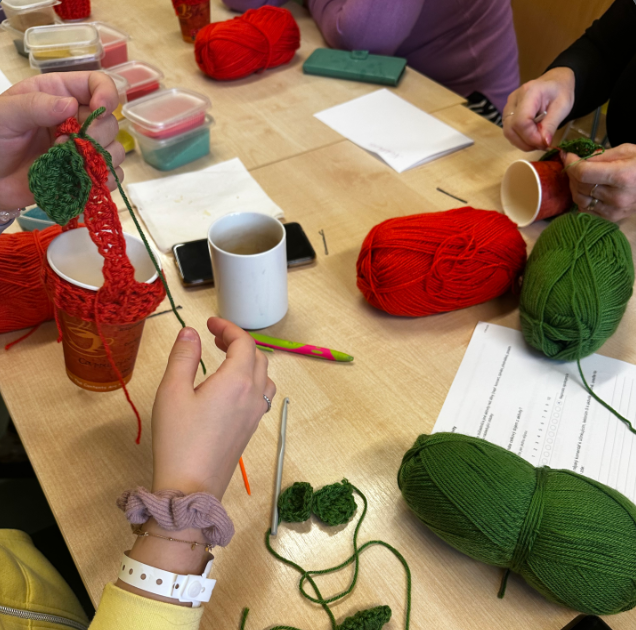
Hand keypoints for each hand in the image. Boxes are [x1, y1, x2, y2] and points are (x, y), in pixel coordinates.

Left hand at [0, 71, 123, 211]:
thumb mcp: (5, 114)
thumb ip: (35, 106)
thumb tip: (71, 105)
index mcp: (58, 95)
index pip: (97, 84)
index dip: (106, 94)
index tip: (100, 110)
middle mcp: (76, 120)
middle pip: (110, 122)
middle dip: (98, 135)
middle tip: (71, 144)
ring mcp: (82, 149)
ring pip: (115, 150)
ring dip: (100, 159)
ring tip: (71, 164)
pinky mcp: (85, 174)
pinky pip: (110, 177)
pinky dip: (104, 181)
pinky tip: (84, 180)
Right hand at [151, 318, 275, 499]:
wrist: (191, 487)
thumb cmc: (178, 438)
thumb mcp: (172, 392)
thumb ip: (183, 357)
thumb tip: (191, 332)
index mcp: (237, 380)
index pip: (244, 342)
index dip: (228, 327)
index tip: (209, 322)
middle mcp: (253, 394)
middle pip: (257, 356)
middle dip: (238, 341)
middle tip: (213, 337)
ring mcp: (256, 413)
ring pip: (264, 375)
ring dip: (248, 360)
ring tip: (224, 358)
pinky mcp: (252, 428)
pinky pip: (262, 393)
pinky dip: (251, 378)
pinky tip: (231, 386)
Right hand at [503, 67, 574, 150]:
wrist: (555, 82)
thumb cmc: (560, 91)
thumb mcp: (563, 107)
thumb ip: (551, 125)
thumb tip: (544, 143)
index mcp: (529, 92)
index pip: (521, 121)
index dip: (531, 137)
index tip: (544, 143)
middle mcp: (514, 99)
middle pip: (511, 129)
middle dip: (526, 142)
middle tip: (542, 145)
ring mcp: (508, 107)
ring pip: (508, 132)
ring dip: (522, 143)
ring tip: (538, 142)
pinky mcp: (507, 114)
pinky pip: (510, 131)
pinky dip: (520, 139)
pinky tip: (532, 137)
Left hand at [563, 144, 635, 220]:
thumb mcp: (627, 151)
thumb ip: (600, 156)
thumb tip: (576, 158)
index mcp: (622, 176)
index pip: (583, 173)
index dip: (571, 163)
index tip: (569, 156)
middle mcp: (617, 197)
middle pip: (580, 185)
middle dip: (572, 173)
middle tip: (575, 164)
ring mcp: (614, 210)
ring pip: (579, 199)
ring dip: (575, 186)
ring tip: (581, 176)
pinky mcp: (612, 218)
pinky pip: (585, 209)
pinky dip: (582, 198)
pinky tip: (589, 189)